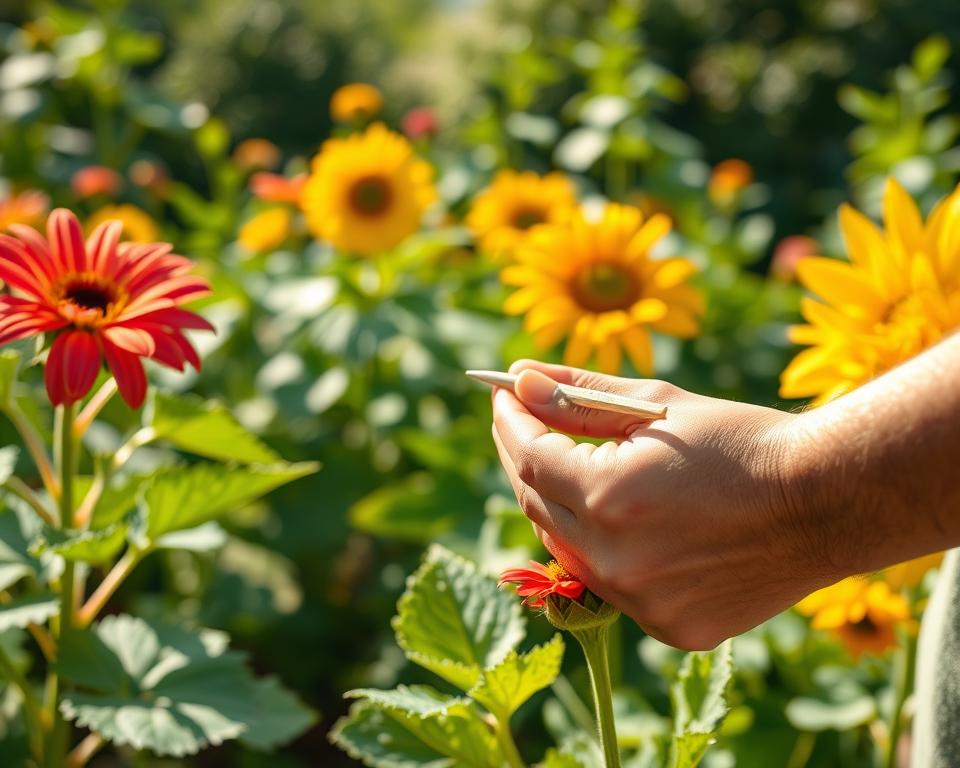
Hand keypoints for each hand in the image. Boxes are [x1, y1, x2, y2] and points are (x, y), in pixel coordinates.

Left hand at [491, 360, 830, 649]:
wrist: (827, 503)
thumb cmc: (743, 441)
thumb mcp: (659, 406)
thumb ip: (579, 396)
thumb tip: (520, 380)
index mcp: (609, 496)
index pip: (528, 458)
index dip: (510, 423)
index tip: (503, 397)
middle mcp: (615, 559)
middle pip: (536, 506)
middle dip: (523, 459)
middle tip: (521, 425)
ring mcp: (641, 603)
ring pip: (569, 550)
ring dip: (559, 506)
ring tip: (566, 466)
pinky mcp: (669, 627)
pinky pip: (612, 587)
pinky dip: (604, 551)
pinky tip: (619, 521)